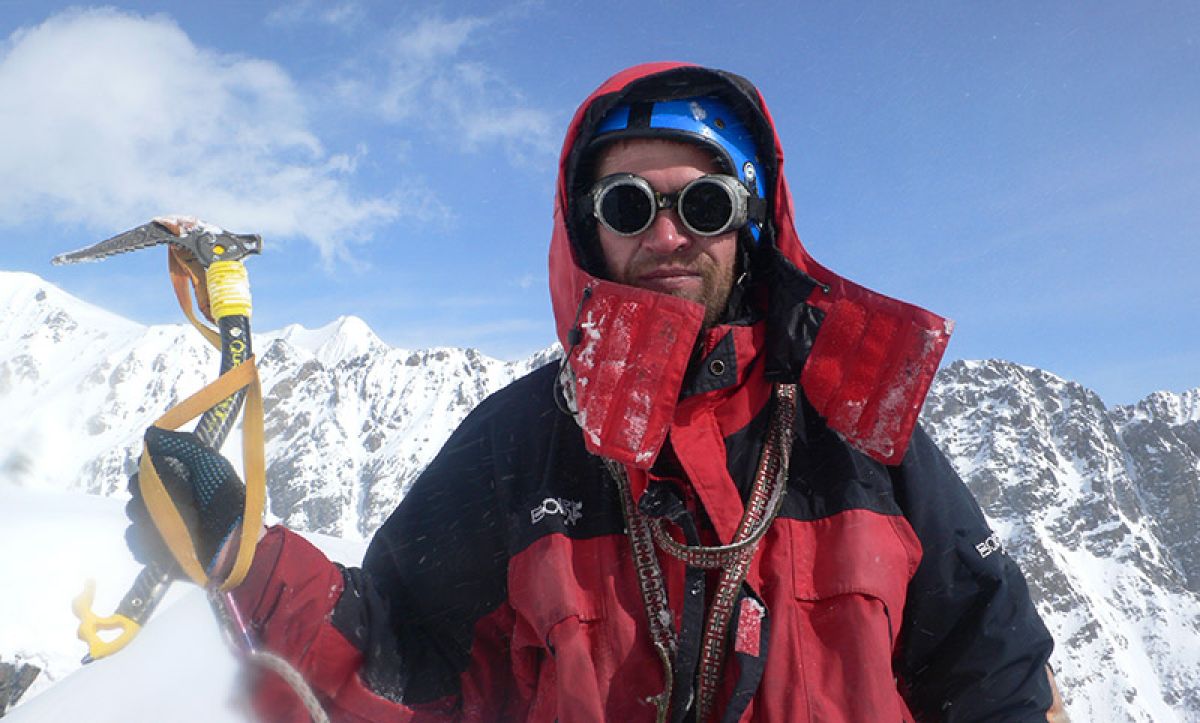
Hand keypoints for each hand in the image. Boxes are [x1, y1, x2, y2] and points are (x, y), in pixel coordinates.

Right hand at [124, 427, 245, 574]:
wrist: (240, 540)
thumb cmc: (229, 499)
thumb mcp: (212, 464)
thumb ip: (184, 446)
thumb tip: (151, 433)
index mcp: (179, 481)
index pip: (147, 472)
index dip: (145, 469)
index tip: (149, 468)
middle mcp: (169, 503)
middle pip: (136, 493)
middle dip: (142, 493)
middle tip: (161, 497)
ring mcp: (163, 528)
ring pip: (135, 518)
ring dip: (144, 517)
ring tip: (168, 520)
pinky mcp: (161, 552)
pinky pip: (137, 545)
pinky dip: (142, 542)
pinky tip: (161, 539)